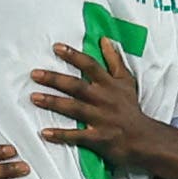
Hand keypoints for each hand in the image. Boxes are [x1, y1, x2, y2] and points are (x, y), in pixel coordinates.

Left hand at [31, 38, 153, 167]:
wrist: (143, 138)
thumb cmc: (131, 108)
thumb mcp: (127, 81)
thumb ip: (114, 60)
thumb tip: (105, 40)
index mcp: (109, 84)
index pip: (90, 65)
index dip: (74, 56)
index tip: (56, 48)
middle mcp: (104, 99)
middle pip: (77, 86)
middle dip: (55, 79)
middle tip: (34, 74)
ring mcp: (100, 118)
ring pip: (74, 108)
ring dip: (53, 102)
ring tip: (34, 97)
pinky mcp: (98, 137)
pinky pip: (77, 136)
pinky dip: (61, 134)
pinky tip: (45, 132)